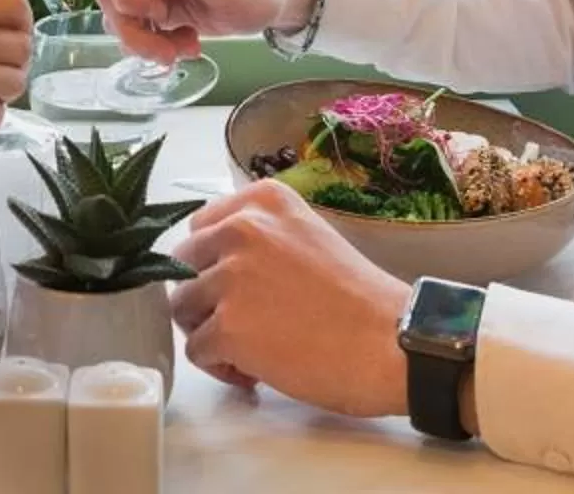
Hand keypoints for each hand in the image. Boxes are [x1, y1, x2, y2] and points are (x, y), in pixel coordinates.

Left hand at [168, 180, 409, 416]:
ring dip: (210, 334)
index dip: (212, 263)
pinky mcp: (228, 327)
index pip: (200, 226)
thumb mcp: (307, 238)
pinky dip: (219, 367)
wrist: (392, 343)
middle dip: (205, 297)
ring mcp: (231, 277)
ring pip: (183, 308)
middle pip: (182, 266)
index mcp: (264, 201)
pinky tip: (255, 372)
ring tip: (251, 350)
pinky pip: (196, 350)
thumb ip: (260, 241)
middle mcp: (242, 228)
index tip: (238, 287)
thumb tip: (215, 269)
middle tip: (243, 323)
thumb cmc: (359, 300)